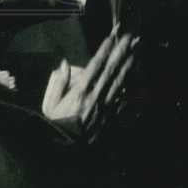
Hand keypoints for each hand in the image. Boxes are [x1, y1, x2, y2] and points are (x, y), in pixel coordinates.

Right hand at [42, 26, 138, 140]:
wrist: (65, 151)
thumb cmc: (55, 126)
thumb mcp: (49, 106)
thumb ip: (58, 84)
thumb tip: (64, 63)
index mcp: (80, 91)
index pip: (96, 64)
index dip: (105, 49)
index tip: (112, 35)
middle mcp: (96, 95)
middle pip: (112, 68)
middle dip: (122, 50)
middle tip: (131, 36)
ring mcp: (106, 104)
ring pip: (121, 79)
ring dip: (130, 62)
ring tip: (138, 49)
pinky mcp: (112, 114)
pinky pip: (124, 95)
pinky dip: (131, 82)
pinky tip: (137, 72)